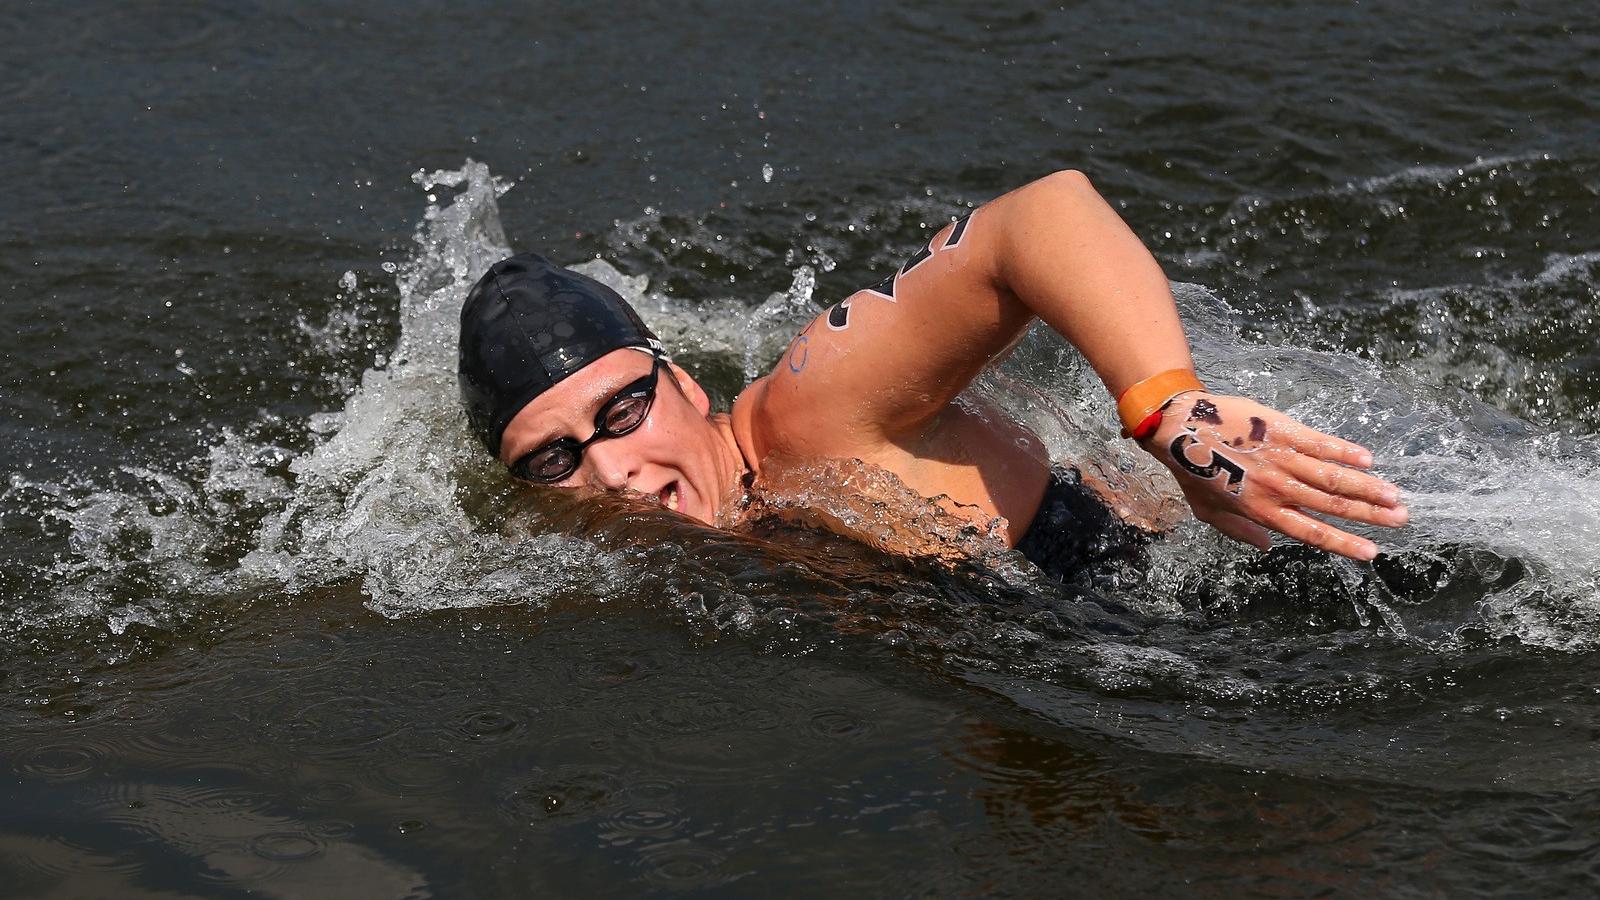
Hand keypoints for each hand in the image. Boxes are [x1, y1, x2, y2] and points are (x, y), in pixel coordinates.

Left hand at [1139, 393, 1406, 559]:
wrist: (1179, 427)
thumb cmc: (1190, 471)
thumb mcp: (1206, 511)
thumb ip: (1239, 531)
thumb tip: (1268, 547)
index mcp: (1261, 510)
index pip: (1311, 532)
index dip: (1344, 543)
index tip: (1372, 553)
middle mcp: (1275, 488)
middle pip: (1331, 506)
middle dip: (1370, 515)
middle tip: (1401, 520)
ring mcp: (1280, 458)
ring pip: (1332, 477)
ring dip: (1366, 487)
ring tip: (1394, 495)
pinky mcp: (1280, 430)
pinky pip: (1318, 443)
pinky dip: (1344, 451)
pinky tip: (1367, 459)